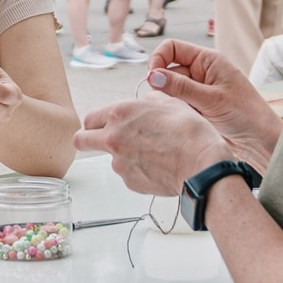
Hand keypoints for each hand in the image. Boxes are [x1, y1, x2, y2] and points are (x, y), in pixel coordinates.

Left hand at [72, 94, 227, 195]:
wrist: (201, 163)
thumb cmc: (189, 132)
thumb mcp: (171, 102)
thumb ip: (150, 101)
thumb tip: (146, 101)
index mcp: (120, 114)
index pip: (89, 118)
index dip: (95, 122)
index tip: (100, 125)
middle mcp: (113, 138)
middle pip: (82, 141)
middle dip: (87, 140)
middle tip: (101, 141)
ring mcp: (119, 163)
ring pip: (110, 159)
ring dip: (123, 156)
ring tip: (151, 153)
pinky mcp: (130, 182)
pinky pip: (128, 175)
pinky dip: (138, 171)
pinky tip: (158, 165)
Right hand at [142, 37, 282, 162]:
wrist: (260, 142)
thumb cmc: (246, 115)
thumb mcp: (211, 99)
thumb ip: (180, 87)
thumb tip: (151, 76)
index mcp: (208, 60)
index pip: (172, 48)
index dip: (158, 60)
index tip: (153, 79)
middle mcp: (201, 72)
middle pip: (168, 71)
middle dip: (163, 86)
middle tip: (168, 103)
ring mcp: (198, 91)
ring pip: (170, 90)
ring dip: (169, 102)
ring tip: (181, 115)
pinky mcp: (196, 108)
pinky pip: (176, 105)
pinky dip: (174, 112)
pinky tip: (183, 122)